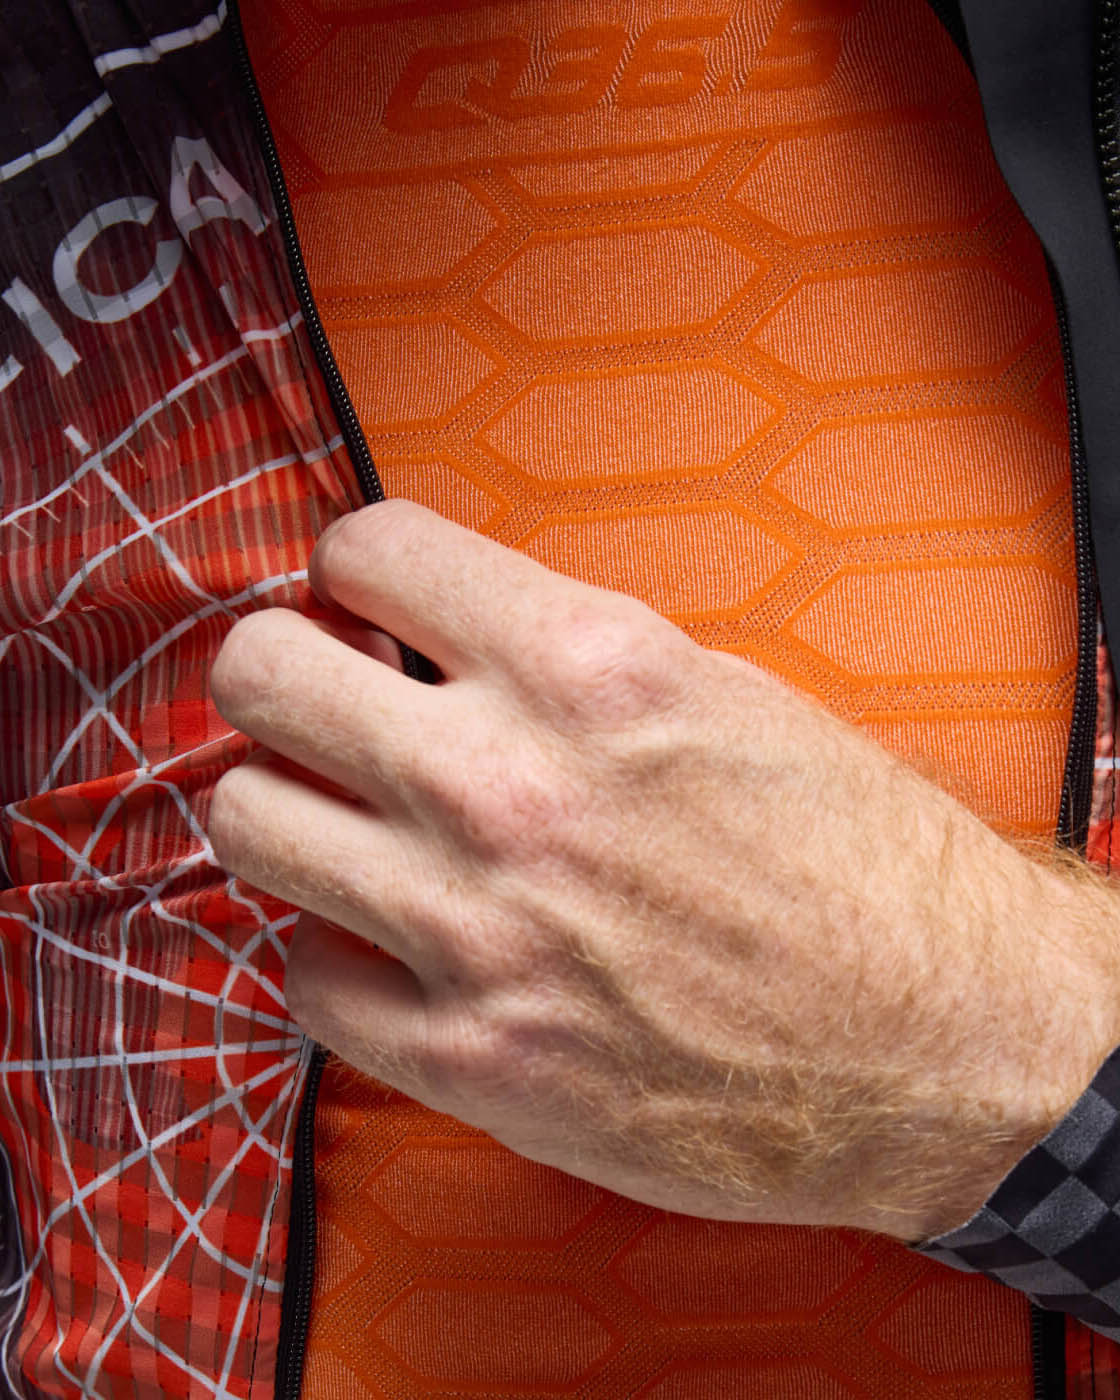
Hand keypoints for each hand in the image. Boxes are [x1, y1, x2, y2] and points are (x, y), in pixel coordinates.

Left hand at [206, 500, 1119, 1240]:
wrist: (941, 1045)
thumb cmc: (856, 863)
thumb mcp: (723, 696)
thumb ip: (563, 658)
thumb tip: (432, 641)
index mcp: (589, 667)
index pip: (369, 548)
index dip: (359, 570)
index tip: (372, 606)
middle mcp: (510, 784)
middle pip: (262, 674)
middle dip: (282, 673)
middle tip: (322, 703)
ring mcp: (477, 929)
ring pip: (248, 821)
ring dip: (289, 808)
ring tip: (349, 823)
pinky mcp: (472, 1058)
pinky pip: (305, 978)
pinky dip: (341, 955)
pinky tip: (399, 948)